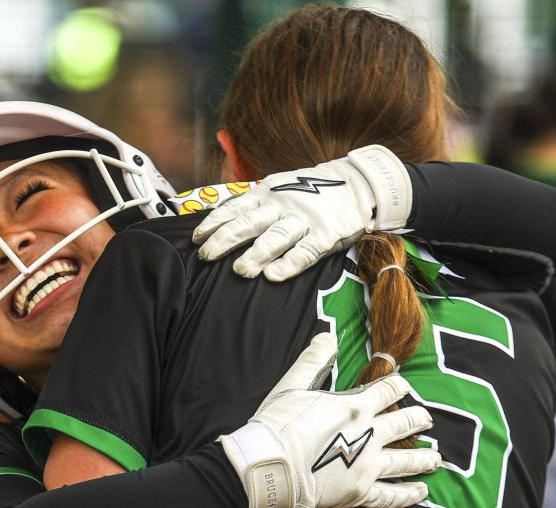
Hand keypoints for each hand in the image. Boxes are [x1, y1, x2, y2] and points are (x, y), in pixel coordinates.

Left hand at [193, 145, 412, 280]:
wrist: (359, 183)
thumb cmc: (312, 191)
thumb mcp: (281, 187)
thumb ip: (256, 203)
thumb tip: (221, 220)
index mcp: (268, 193)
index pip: (235, 208)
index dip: (214, 223)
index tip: (197, 238)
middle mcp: (283, 206)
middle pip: (249, 224)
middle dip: (225, 240)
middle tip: (206, 256)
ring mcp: (305, 220)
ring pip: (275, 238)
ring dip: (256, 254)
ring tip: (240, 270)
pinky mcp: (326, 235)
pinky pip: (305, 252)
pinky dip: (289, 264)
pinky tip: (273, 275)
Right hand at [220, 332, 438, 507]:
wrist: (269, 465)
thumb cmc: (278, 424)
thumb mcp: (293, 385)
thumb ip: (314, 360)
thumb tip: (327, 337)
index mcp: (355, 407)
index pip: (388, 391)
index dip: (398, 386)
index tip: (404, 387)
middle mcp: (369, 435)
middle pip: (404, 424)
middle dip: (418, 420)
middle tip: (427, 420)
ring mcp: (367, 466)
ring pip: (405, 461)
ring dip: (423, 458)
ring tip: (435, 458)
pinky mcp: (359, 492)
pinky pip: (390, 496)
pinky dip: (408, 494)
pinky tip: (421, 492)